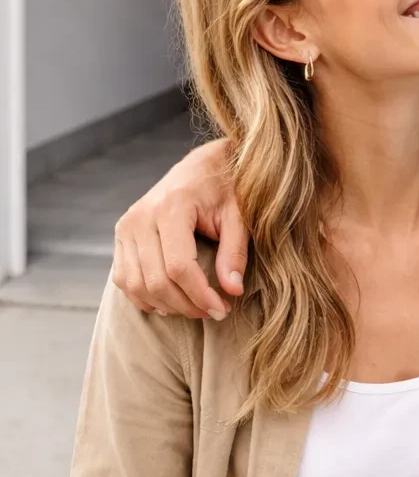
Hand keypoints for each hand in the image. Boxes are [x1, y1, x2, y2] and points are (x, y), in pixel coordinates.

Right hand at [112, 138, 248, 318]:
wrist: (203, 165)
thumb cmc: (225, 188)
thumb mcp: (238, 215)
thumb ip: (235, 252)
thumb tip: (233, 290)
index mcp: (172, 206)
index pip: (179, 267)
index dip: (200, 296)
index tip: (222, 310)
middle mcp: (142, 216)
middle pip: (156, 280)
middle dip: (186, 305)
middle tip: (214, 312)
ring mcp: (126, 225)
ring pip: (136, 284)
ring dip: (166, 305)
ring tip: (195, 308)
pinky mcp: (121, 234)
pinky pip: (123, 278)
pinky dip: (144, 296)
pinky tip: (170, 302)